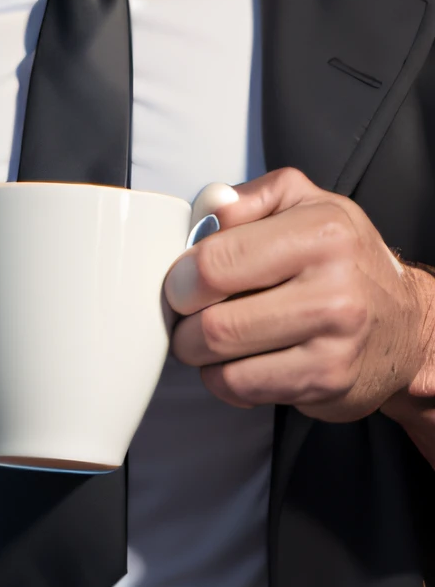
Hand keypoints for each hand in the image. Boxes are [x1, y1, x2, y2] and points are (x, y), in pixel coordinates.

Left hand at [163, 167, 434, 421]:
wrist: (405, 324)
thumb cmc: (346, 259)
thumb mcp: (306, 202)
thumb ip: (249, 197)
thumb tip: (206, 211)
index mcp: (321, 231)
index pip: (216, 263)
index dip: (180, 278)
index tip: (181, 282)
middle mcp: (334, 288)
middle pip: (214, 322)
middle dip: (184, 322)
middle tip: (190, 314)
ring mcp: (334, 342)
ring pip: (223, 362)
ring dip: (202, 354)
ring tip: (215, 336)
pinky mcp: (327, 383)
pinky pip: (243, 389)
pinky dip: (226, 378)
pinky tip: (241, 359)